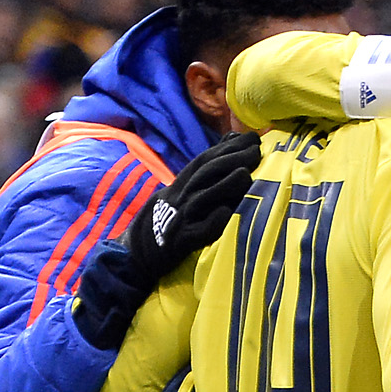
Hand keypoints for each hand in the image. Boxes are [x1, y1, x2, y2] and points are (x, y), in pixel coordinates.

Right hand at [76, 131, 262, 344]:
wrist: (134, 254)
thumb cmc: (167, 221)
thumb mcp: (181, 193)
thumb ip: (204, 172)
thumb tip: (231, 142)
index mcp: (179, 186)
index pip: (203, 162)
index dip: (225, 148)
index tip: (251, 137)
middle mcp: (178, 199)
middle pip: (204, 175)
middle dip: (229, 160)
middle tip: (256, 150)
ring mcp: (179, 220)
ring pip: (202, 199)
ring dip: (223, 186)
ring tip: (244, 174)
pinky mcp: (181, 242)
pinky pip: (198, 233)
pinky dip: (212, 222)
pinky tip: (227, 214)